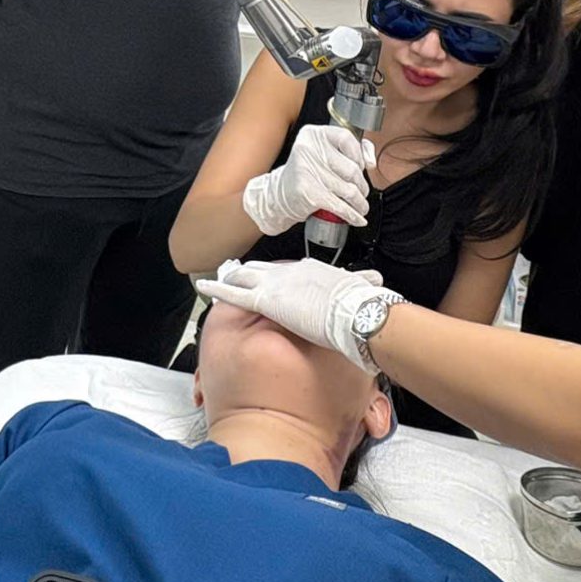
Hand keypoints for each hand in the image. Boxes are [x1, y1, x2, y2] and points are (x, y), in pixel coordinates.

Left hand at [194, 260, 393, 363]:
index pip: (287, 271)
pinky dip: (218, 289)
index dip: (276, 276)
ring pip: (245, 277)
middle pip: (263, 269)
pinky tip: (205, 287)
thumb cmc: (361, 305)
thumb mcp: (361, 289)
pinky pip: (234, 294)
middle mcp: (290, 271)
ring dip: (232, 278)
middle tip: (239, 275)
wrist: (356, 312)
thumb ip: (363, 285)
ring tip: (221, 279)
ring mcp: (276, 284)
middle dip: (249, 273)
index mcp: (311, 269)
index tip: (272, 280)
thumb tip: (376, 283)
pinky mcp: (266, 300)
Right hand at [239, 124, 375, 236]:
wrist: (279, 195)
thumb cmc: (305, 173)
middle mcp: (309, 150)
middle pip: (351, 169)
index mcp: (312, 135)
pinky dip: (353, 215)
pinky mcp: (310, 193)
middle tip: (361, 191)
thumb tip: (370, 162)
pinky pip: (340, 206)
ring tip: (361, 205)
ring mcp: (308, 172)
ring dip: (360, 202)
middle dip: (362, 184)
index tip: (363, 166)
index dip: (359, 154)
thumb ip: (347, 150)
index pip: (346, 138)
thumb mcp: (320, 153)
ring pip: (349, 190)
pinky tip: (358, 218)